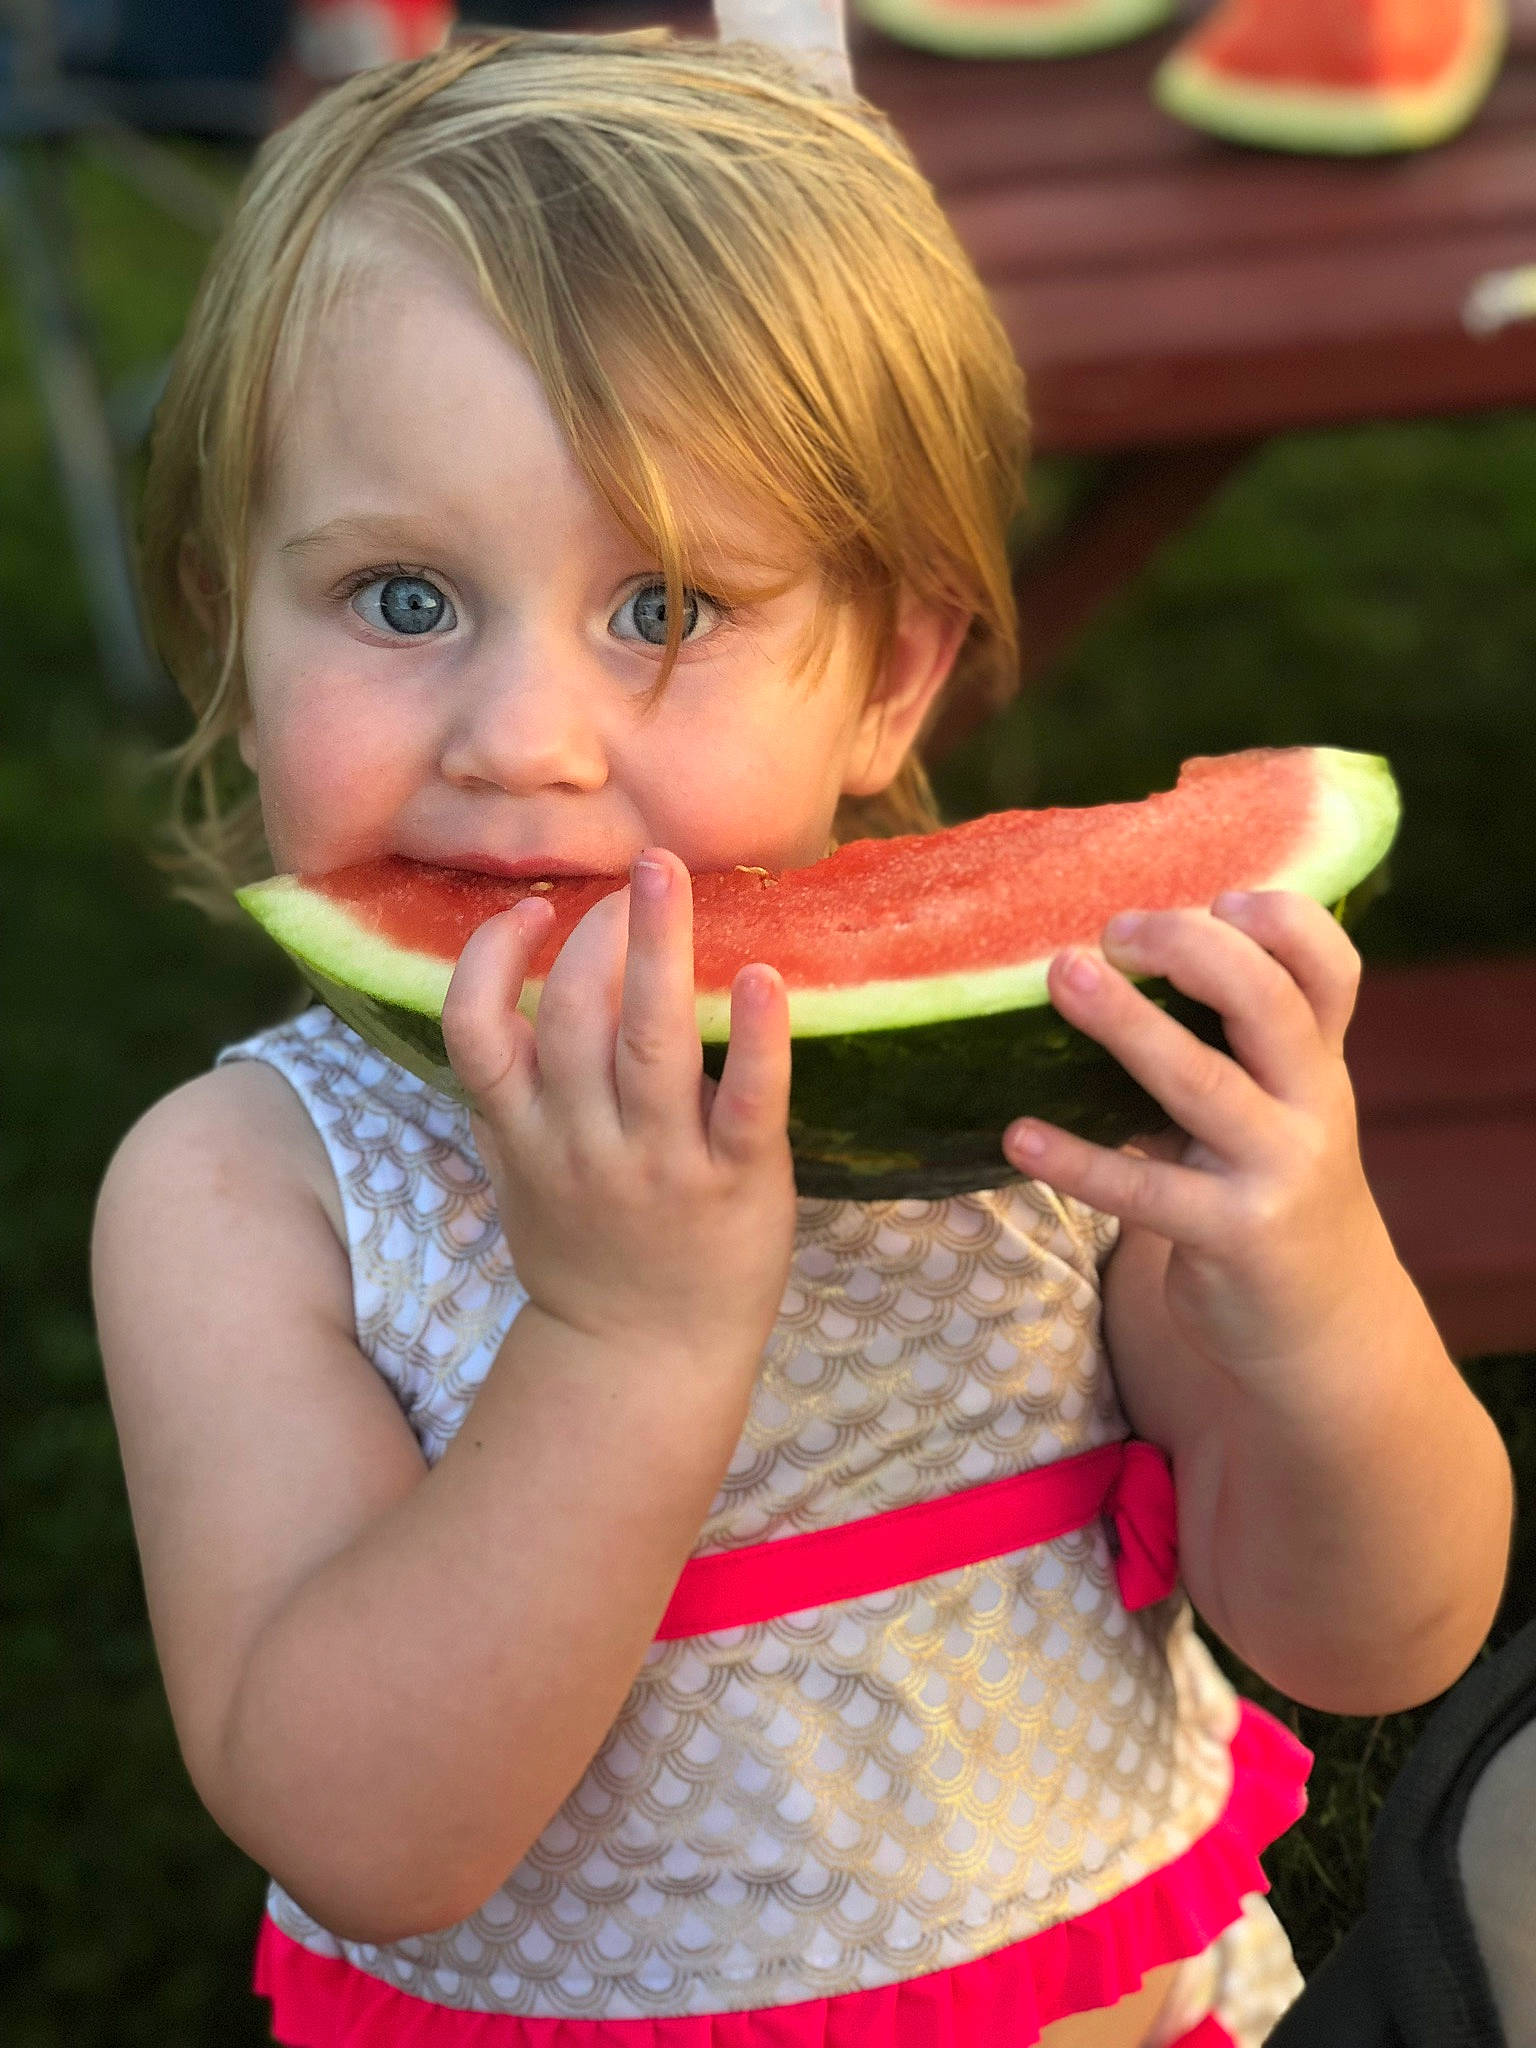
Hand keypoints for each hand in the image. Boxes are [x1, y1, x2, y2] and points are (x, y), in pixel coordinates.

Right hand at [440, 849, 796, 1377]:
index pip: (476, 1032)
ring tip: (669, 873)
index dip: (491, 960)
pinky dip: (755, 1038)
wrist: (643, 1358)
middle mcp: (583, 1142)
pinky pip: (745, 1102)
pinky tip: (764, 978)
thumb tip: (527, 978)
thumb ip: (518, 1088)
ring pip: (650, 1042)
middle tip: (636, 870)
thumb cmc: (585, 1249)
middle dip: (599, 933)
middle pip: (575, 1017)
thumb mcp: (522, 1172)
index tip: (530, 911)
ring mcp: (658, 1164)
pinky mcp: (733, 1182)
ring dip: (660, 948)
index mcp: (525, 1133)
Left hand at [1003, 890, 1392, 1379]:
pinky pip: (1145, 1191)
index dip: (1282, 920)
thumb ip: (1221, 1045)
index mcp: (1320, 1061)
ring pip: (1202, 1082)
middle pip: (1267, 1001)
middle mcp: (1314, 1105)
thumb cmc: (1267, 1189)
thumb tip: (1099, 963)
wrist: (1322, 1328)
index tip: (1215, 895)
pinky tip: (1018, 1135)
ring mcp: (1279, 1170)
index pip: (1330, 967)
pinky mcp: (1235, 1237)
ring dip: (1127, 1026)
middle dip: (1188, 949)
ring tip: (1061, 979)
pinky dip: (1077, 1160)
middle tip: (1108, 932)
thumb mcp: (1271, 1110)